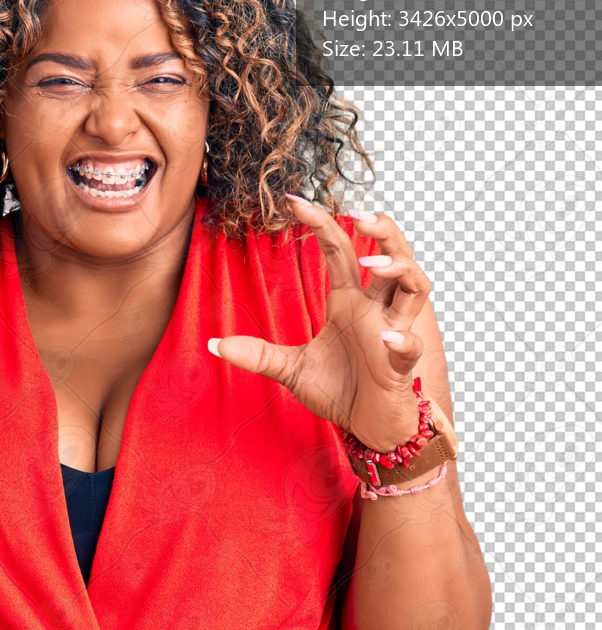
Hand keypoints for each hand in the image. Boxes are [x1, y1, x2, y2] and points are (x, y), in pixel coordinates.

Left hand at [209, 196, 432, 450]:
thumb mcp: (291, 369)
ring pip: (415, 285)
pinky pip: (409, 345)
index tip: (295, 200)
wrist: (367, 428)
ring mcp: (392, 332)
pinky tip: (386, 338)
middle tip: (357, 214)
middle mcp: (375, 309)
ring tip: (373, 264)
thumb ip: (257, 354)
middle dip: (382, 229)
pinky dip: (401, 340)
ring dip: (399, 269)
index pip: (340, 250)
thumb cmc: (340, 391)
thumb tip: (214, 343)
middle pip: (393, 252)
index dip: (321, 223)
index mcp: (349, 301)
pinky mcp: (400, 365)